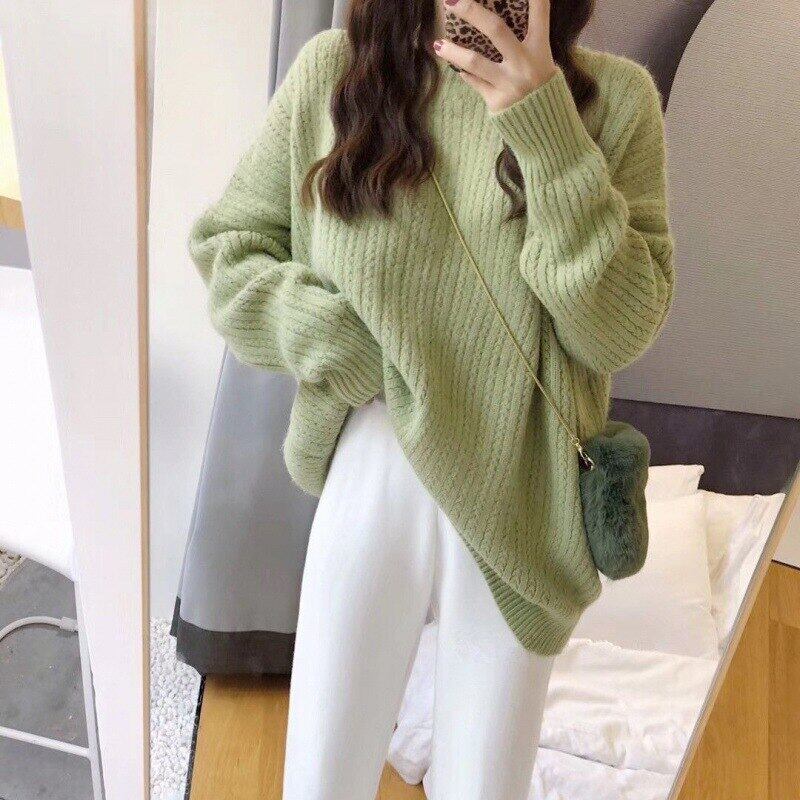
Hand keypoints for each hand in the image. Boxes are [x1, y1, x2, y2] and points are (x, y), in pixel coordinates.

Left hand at [433, 0, 557, 112]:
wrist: (543, 125)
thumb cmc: (539, 85)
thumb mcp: (542, 59)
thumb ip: (527, 39)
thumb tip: (491, 19)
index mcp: (539, 48)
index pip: (539, 12)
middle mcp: (524, 63)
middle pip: (496, 30)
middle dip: (472, 12)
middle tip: (451, 1)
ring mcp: (510, 84)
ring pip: (475, 62)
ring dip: (453, 52)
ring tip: (437, 44)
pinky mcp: (497, 102)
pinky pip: (475, 83)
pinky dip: (465, 74)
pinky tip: (458, 69)